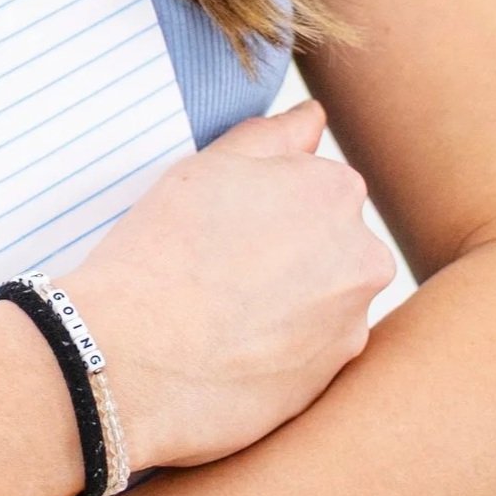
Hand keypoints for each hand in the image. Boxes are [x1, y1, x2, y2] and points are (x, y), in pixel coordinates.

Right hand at [68, 99, 392, 471]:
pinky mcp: (334, 377)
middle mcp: (363, 254)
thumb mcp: (206, 168)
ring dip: (289, 298)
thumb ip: (273, 136)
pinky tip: (234, 348)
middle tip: (219, 268)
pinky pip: (314, 347)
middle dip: (288, 250)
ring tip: (222, 313)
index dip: (263, 203)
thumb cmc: (160, 251)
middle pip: (329, 241)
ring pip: (324, 296)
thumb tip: (314, 118)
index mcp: (336, 189)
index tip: (223, 224)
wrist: (132, 359)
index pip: (314, 184)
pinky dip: (283, 345)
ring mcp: (353, 321)